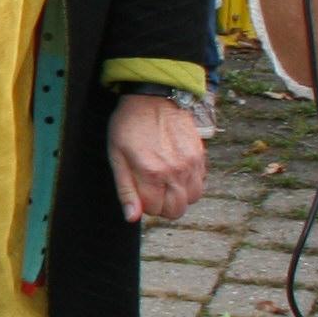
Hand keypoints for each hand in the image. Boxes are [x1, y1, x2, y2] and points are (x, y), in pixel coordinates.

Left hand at [107, 92, 204, 223]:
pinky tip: (177, 171)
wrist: (153, 98)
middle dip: (162, 206)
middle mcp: (175, 171)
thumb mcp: (116, 157)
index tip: (139, 190)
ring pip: (192, 199)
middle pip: (176, 210)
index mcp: (151, 173)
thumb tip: (132, 217)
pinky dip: (190, 183)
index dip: (144, 204)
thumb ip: (126, 189)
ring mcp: (191, 164)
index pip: (154, 210)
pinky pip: (201, 183)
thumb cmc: (129, 126)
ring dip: (179, 196)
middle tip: (152, 190)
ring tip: (166, 182)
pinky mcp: (201, 156)